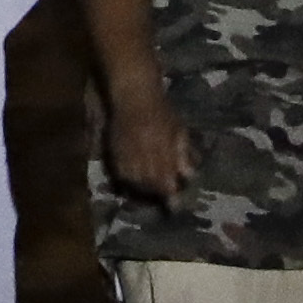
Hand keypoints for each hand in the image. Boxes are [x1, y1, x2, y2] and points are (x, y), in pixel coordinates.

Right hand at [102, 76, 192, 203]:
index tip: (174, 207)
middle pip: (150, 182)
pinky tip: (135, 181)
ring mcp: (126, 152)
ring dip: (144, 189)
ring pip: (134, 181)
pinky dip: (129, 181)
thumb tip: (188, 176)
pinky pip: (121, 173)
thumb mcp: (178, 130)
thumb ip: (183, 153)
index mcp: (161, 147)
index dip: (170, 195)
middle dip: (158, 193)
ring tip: (151, 191)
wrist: (134, 95)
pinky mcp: (114, 151)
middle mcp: (143, 152)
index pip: (165, 178)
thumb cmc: (161, 111)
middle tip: (165, 199)